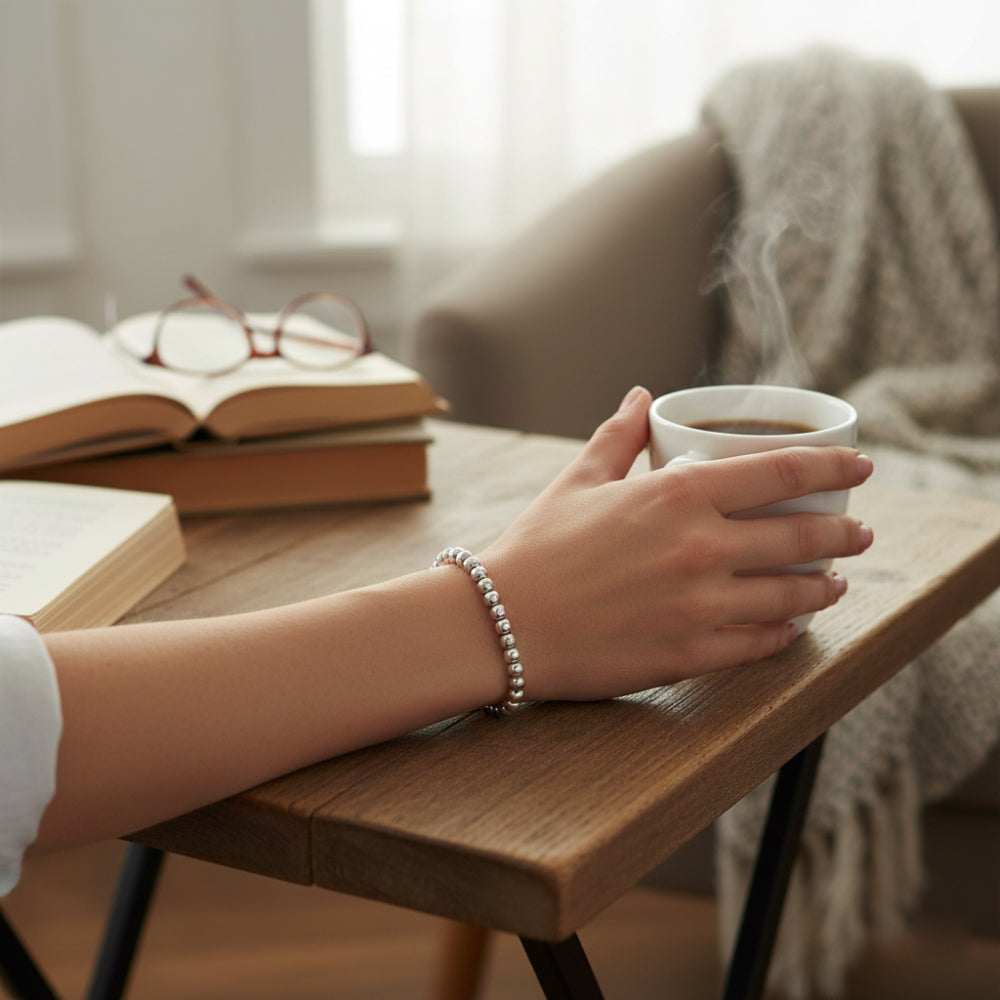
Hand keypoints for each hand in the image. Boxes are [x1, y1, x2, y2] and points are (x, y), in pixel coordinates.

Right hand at [482, 386, 873, 700]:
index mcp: (677, 495)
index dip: (834, 469)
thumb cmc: (537, 547)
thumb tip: (638, 395)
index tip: (861, 468)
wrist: (501, 623)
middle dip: (845, 534)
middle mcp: (701, 548)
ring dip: (824, 588)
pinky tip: (791, 629)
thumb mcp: (578, 482)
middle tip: (859, 533)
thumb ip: (618, 436)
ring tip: (834, 584)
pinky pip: (758, 645)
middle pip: (803, 538)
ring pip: (791, 596)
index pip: (783, 473)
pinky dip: (784, 635)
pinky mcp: (690, 655)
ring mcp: (700, 606)